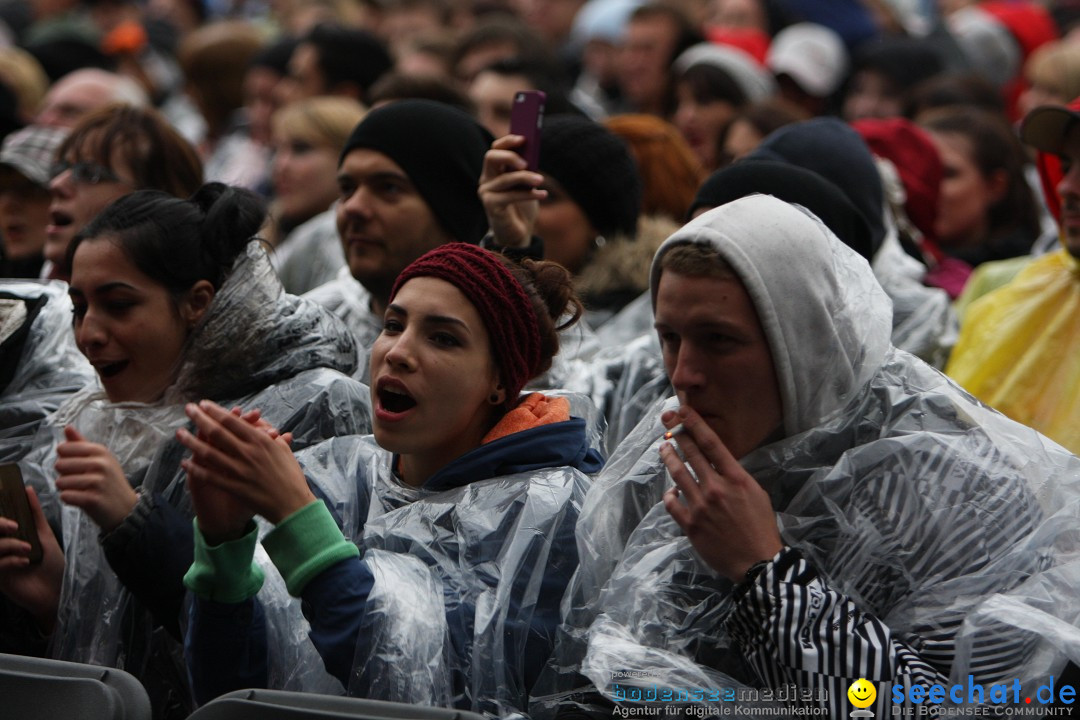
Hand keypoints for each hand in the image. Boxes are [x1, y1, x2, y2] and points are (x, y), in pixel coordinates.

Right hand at [0, 487, 64, 631]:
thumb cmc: (52, 563)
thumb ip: (34, 513)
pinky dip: (10, 560)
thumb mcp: (45, 535)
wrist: (58, 590)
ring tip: (28, 548)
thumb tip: (27, 489)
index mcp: (8, 538)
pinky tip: (24, 562)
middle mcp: (0, 549)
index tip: (4, 501)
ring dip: (9, 544)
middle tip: (14, 526)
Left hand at [55, 426, 136, 532]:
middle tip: (79, 480)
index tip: (76, 466)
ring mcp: (98, 482)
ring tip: (80, 491)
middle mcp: (100, 464)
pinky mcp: (93, 499)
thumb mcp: (100, 459)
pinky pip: (66, 496)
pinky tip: (80, 499)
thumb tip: (67, 427)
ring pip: (60, 482)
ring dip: (66, 489)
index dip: (64, 458)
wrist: (126, 508)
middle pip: (60, 465)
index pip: (64, 448)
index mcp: (100, 451)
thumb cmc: (109, 482)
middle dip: (64, 475)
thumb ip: (81, 444)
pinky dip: (69, 499)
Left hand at [181, 407, 290, 543]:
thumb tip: (253, 420)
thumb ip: (266, 433)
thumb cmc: (290, 475)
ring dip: (191, 442)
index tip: (203, 404)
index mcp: (260, 440)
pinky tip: (185, 463)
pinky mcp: (233, 487)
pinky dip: (196, 469)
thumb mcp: (283, 448)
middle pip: (217, 432)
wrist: (292, 504)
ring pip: (209, 453)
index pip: (232, 421)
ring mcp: (238, 470)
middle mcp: (247, 452)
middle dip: (199, 418)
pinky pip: (210, 476)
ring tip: (179, 434)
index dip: (215, 411)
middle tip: (187, 409)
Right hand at [478, 135, 546, 248]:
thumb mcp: (525, 184)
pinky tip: (543, 194)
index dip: (507, 141)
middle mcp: (486, 179)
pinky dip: (528, 194)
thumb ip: (525, 170)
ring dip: (526, 178)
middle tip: (526, 162)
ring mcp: (486, 192)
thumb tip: (532, 155)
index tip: (523, 138)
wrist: (518, 232)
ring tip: (541, 180)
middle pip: (491, 157)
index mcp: (494, 170)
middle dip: (509, 156)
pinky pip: (510, 196)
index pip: (495, 149)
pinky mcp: (490, 206)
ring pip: (505, 179)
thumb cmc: (523, 205)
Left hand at [660, 406, 782, 581]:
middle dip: (677, 433)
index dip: (695, 423)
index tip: (682, 410)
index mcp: (736, 478)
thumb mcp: (756, 493)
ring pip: (677, 474)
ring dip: (668, 458)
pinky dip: (670, 495)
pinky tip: (671, 492)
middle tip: (666, 420)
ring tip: (663, 449)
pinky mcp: (690, 525)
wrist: (756, 562)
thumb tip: (717, 464)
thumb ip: (735, 477)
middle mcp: (716, 488)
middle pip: (691, 453)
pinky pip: (672, 503)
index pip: (712, 443)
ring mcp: (700, 506)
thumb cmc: (760, 527)